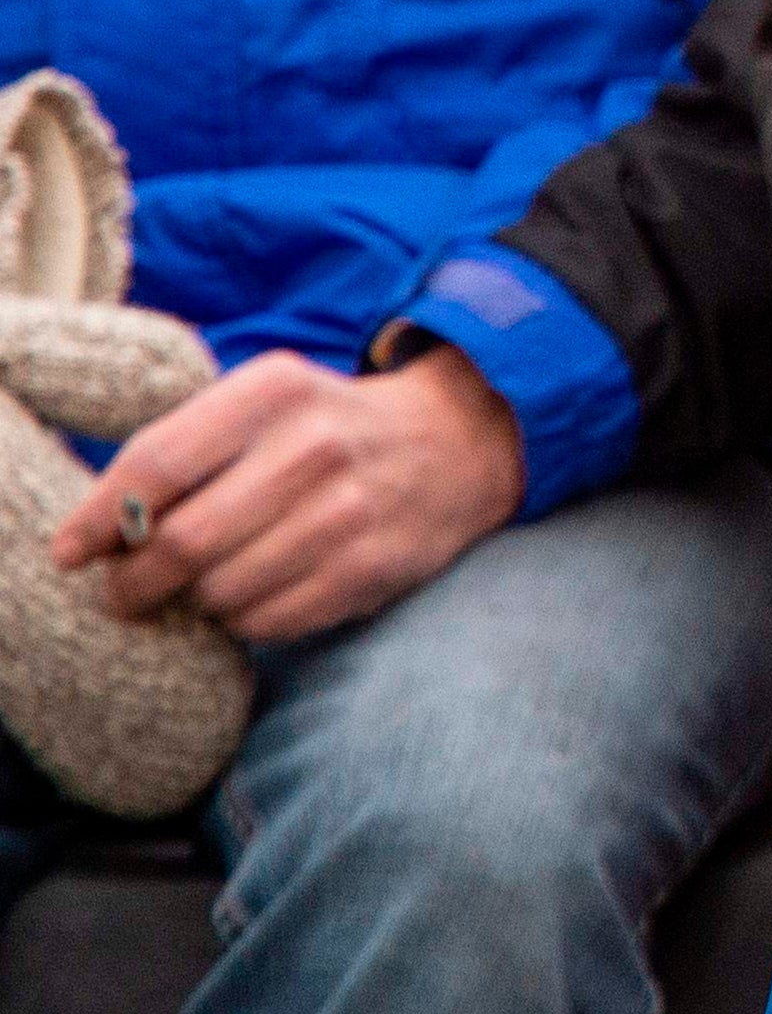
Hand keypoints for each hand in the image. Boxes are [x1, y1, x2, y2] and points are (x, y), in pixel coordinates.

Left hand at [50, 347, 523, 642]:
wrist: (458, 440)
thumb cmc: (327, 428)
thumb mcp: (263, 404)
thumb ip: (183, 452)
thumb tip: (92, 539)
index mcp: (273, 392)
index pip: (156, 464)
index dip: (100, 518)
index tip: (71, 552)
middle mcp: (314, 447)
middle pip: (181, 541)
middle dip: (135, 582)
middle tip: (128, 592)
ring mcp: (350, 511)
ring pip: (221, 592)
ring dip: (198, 602)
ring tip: (210, 585)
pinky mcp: (374, 567)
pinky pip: (270, 621)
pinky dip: (248, 620)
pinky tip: (261, 593)